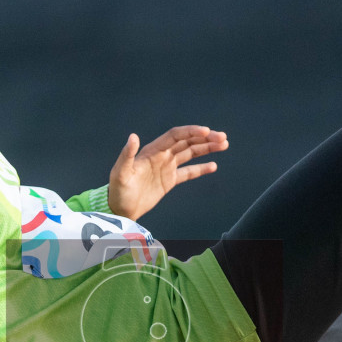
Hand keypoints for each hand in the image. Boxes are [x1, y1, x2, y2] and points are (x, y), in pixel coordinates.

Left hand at [107, 125, 227, 220]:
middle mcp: (162, 155)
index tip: (207, 132)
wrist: (119, 208)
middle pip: (187, 142)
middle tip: (223, 137)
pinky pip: (188, 172)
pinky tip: (213, 165)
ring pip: (190, 153)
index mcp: (152, 151)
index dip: (191, 132)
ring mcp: (167, 167)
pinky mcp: (169, 180)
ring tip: (224, 144)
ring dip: (206, 148)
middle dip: (205, 138)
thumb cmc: (118, 190)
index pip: (175, 136)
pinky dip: (201, 168)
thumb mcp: (120, 173)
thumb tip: (133, 137)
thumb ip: (127, 155)